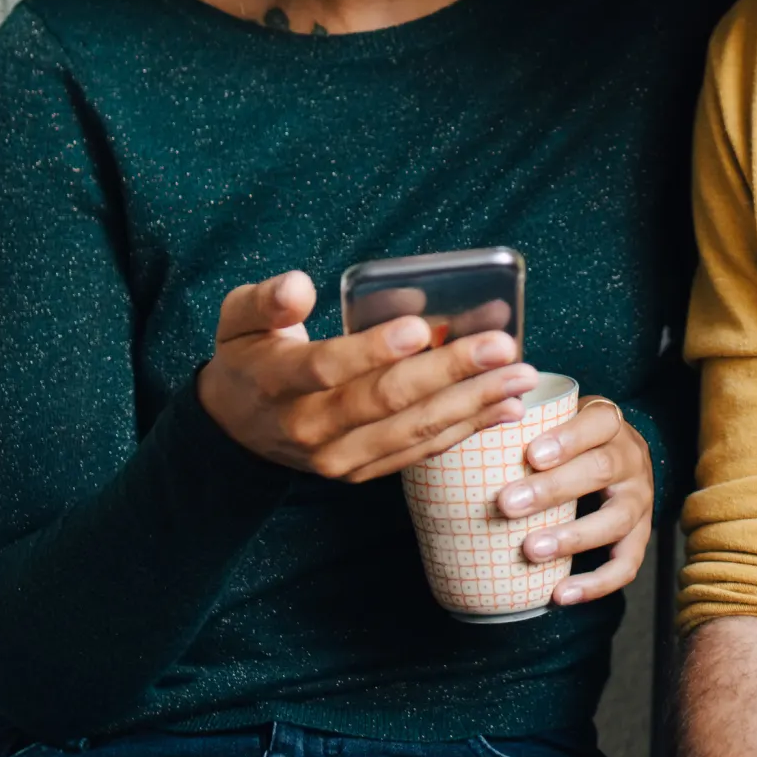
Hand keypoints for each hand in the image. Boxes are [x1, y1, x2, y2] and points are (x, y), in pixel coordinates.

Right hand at [196, 270, 540, 481]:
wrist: (236, 429)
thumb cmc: (250, 356)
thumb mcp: (238, 318)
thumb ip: (266, 300)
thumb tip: (299, 285)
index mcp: (278, 382)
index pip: (328, 368)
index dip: (371, 350)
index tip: (418, 327)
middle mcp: (310, 428)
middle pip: (384, 402)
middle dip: (449, 373)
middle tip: (502, 346)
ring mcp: (339, 458)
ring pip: (411, 432)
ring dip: (471, 404)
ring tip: (520, 377)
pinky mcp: (363, 472)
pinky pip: (419, 452)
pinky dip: (466, 431)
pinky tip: (506, 409)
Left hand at [496, 396, 652, 605]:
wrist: (617, 458)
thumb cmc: (573, 440)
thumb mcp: (559, 418)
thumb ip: (527, 419)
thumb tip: (472, 422)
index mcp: (610, 425)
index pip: (599, 422)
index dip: (569, 438)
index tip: (532, 454)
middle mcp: (632, 460)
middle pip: (602, 470)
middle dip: (553, 489)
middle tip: (508, 504)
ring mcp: (640, 500)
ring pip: (616, 519)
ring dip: (573, 537)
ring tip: (531, 550)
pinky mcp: (641, 536)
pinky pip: (627, 564)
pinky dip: (596, 583)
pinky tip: (561, 594)